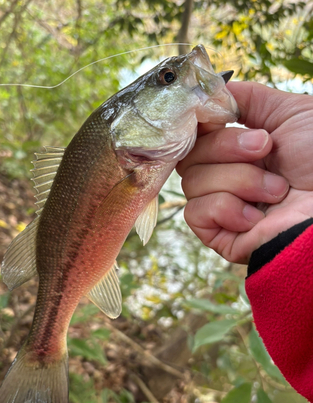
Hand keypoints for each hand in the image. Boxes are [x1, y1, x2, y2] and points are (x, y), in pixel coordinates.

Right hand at [177, 81, 312, 263]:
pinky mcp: (219, 234)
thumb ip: (246, 98)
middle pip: (189, 156)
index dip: (200, 123)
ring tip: (276, 190)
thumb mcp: (289, 112)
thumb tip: (208, 92)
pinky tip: (257, 216)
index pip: (195, 134)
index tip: (218, 116)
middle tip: (265, 149)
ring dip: (239, 181)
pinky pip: (195, 213)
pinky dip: (228, 209)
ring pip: (191, 183)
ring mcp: (222, 207)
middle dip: (227, 148)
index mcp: (238, 149)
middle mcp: (226, 176)